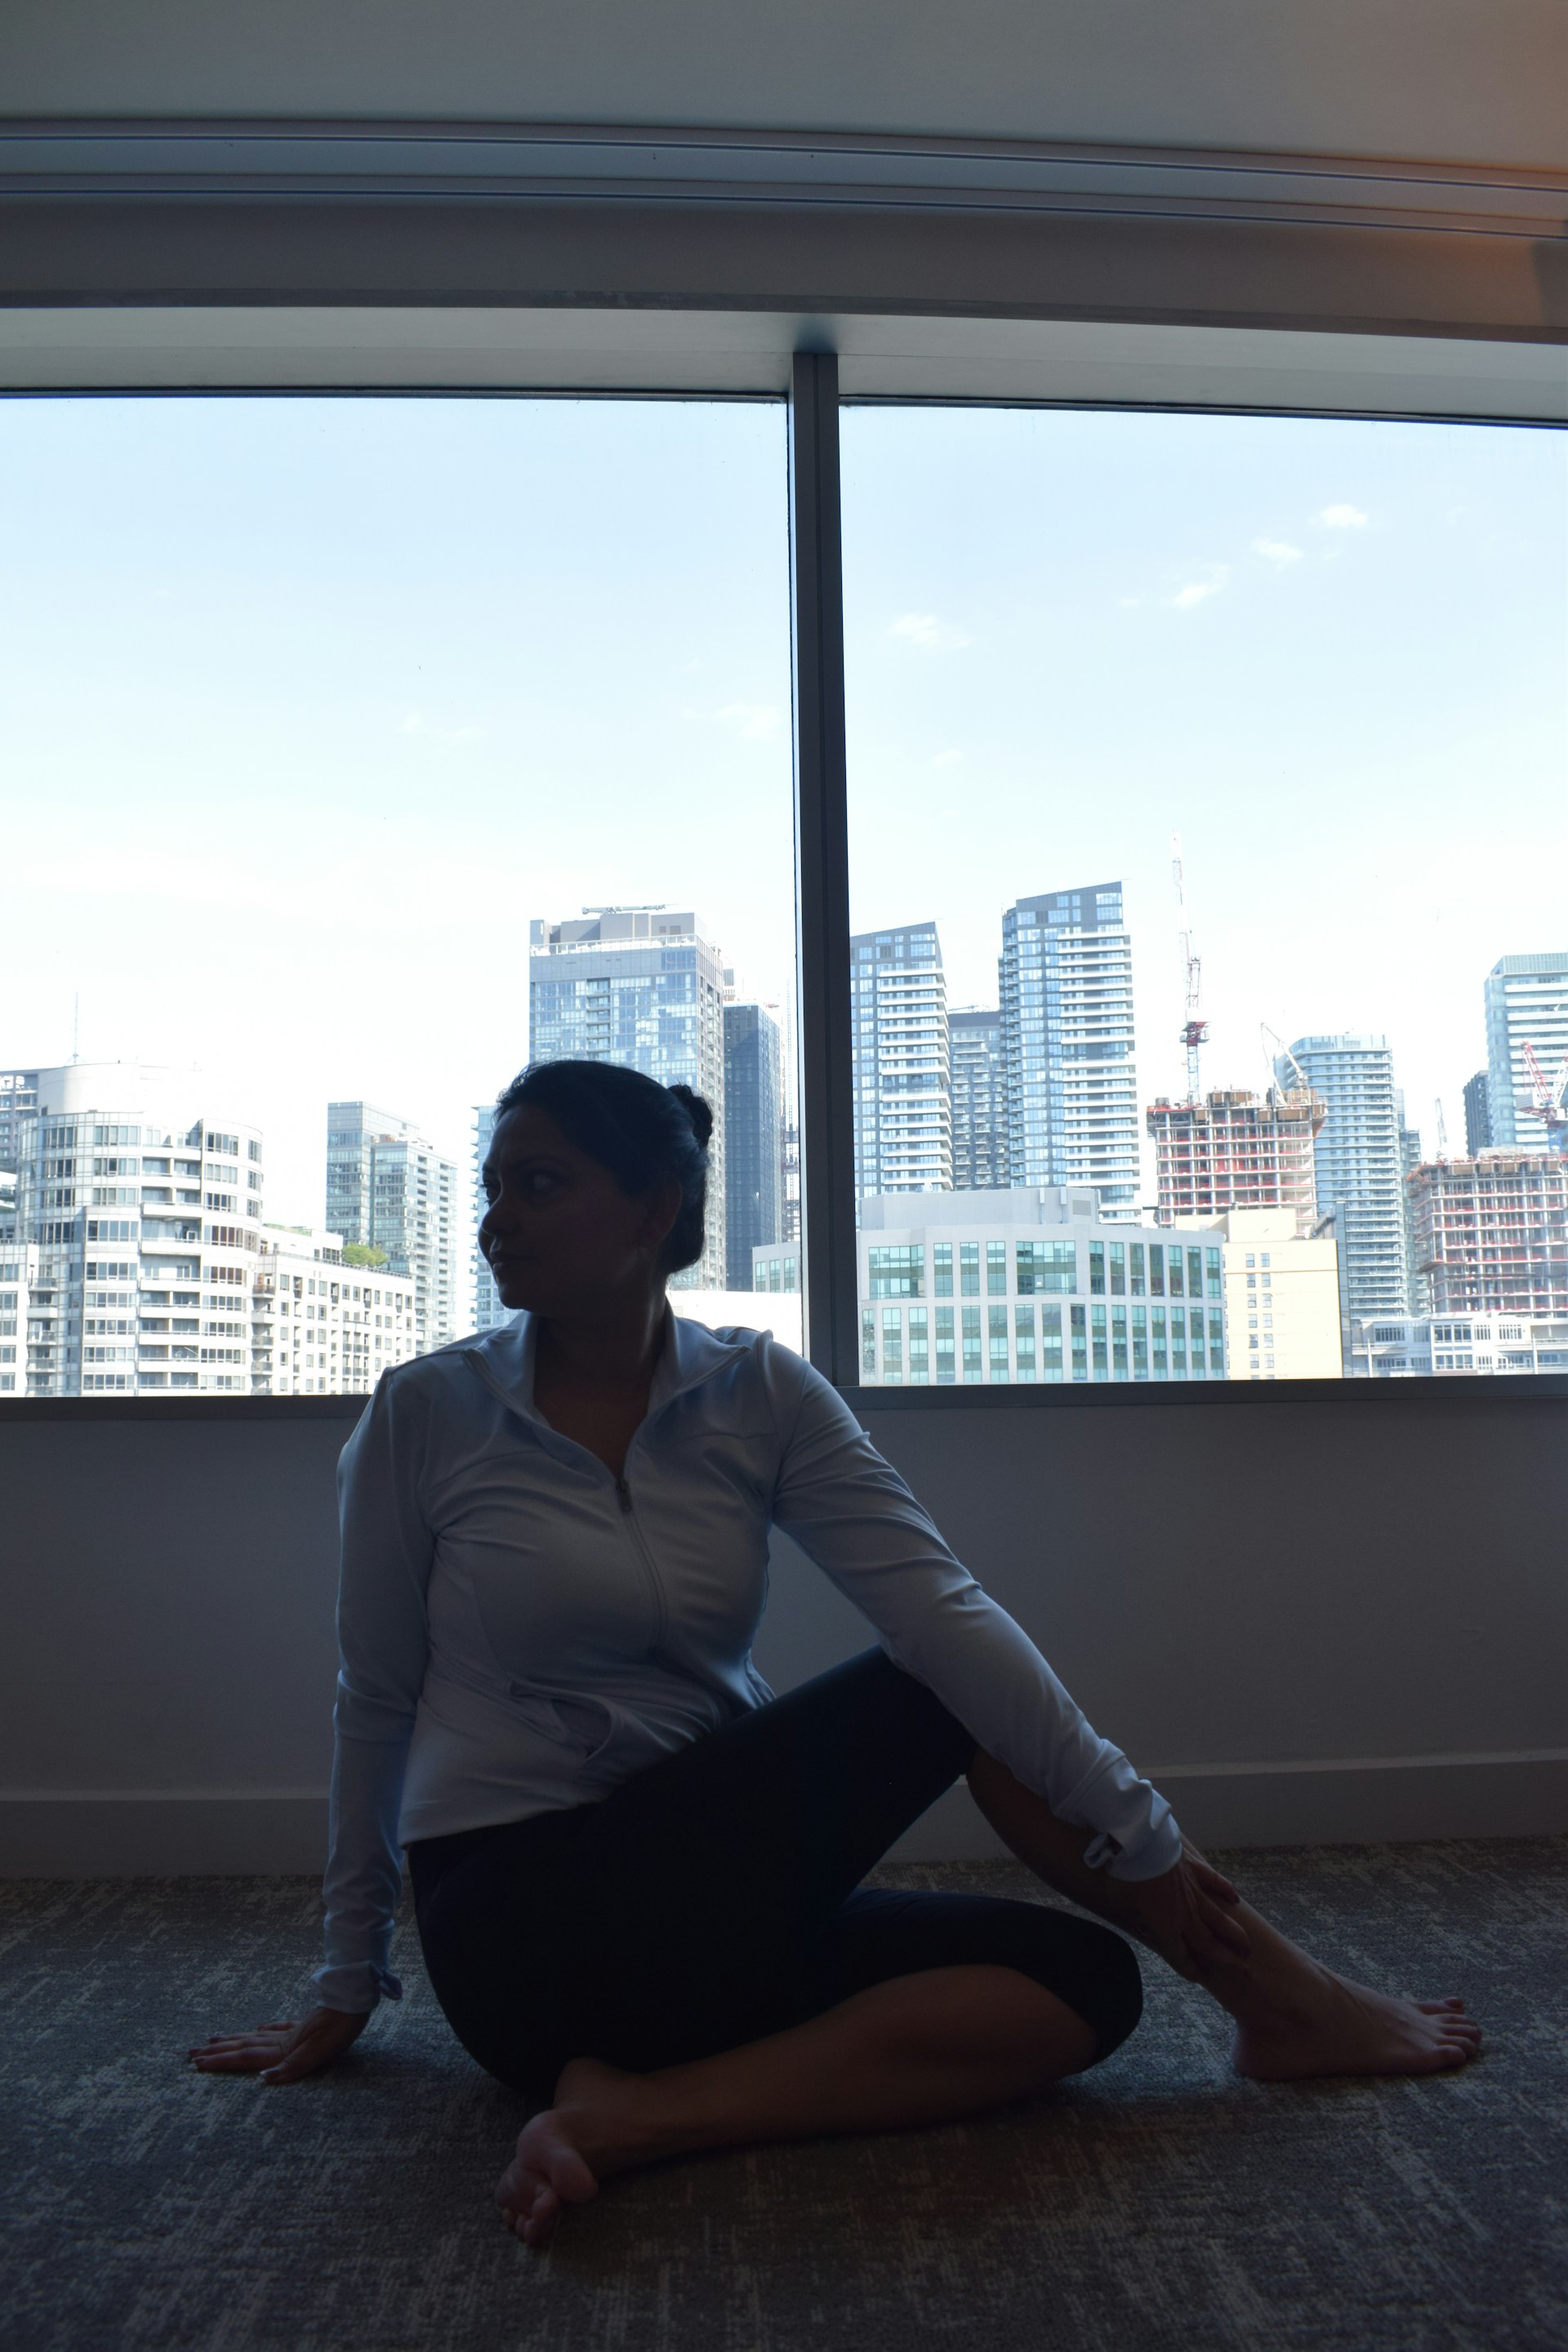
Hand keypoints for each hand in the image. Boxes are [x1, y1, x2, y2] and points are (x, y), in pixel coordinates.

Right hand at [187, 2004, 368, 2082]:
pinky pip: (276, 2028)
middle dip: (216, 2052)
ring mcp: (291, 2030)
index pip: (245, 2057)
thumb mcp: (319, 2052)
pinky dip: (263, 2029)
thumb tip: (262, 2080)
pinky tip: (258, 2027)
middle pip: (243, 2046)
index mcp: (283, 2049)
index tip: (197, 2064)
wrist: (354, 2001)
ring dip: (232, 2040)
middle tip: (191, 2053)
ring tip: (213, 2039)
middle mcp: (281, 2039)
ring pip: (254, 2036)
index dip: (221, 2062)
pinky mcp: (303, 2024)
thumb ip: (291, 2067)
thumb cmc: (340, 2030)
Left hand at [1117, 1847, 1252, 1981]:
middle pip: (1210, 1945)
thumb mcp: (1121, 1906)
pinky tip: (1235, 1899)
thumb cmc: (1125, 1877)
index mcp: (1165, 1928)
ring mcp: (1194, 1892)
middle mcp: (1185, 1915)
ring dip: (1235, 1935)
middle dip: (1229, 1962)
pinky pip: (1216, 1883)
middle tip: (1246, 1973)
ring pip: (1220, 1920)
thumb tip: (1145, 1925)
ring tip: (1247, 1947)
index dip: (1191, 1970)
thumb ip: (1135, 1920)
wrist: (1138, 1845)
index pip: (1181, 1957)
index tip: (1202, 1977)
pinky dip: (1226, 1891)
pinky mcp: (1196, 1870)